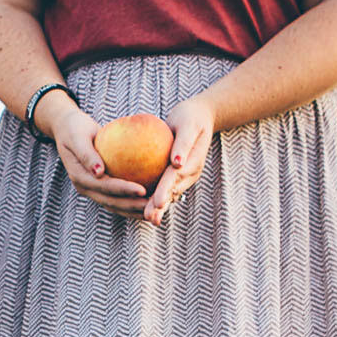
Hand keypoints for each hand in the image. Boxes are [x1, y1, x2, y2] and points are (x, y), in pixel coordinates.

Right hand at [51, 106, 147, 216]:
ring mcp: (92, 190)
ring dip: (133, 210)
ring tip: (153, 210)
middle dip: (132, 206)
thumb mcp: (77, 137)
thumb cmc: (75, 128)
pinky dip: (132, 201)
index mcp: (80, 177)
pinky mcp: (100, 188)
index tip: (142, 190)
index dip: (123, 190)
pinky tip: (149, 199)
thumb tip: (98, 171)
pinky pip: (118, 197)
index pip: (104, 187)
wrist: (68, 130)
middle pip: (111, 202)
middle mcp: (86, 188)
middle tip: (152, 206)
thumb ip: (86, 154)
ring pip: (115, 205)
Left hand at [143, 96, 215, 226]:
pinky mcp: (175, 176)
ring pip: (169, 194)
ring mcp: (183, 177)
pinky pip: (163, 187)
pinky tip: (139, 205)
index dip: (165, 191)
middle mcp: (189, 174)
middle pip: (173, 192)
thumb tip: (177, 163)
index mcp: (193, 163)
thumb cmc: (190, 118)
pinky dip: (153, 197)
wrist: (197, 118)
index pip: (175, 178)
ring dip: (159, 207)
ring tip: (148, 219)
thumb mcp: (188, 125)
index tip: (157, 202)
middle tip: (150, 218)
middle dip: (162, 206)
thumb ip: (183, 143)